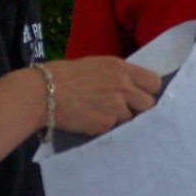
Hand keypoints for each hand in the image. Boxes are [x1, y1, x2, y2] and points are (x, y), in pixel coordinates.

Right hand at [45, 57, 161, 134]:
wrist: (42, 92)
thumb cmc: (63, 76)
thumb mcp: (96, 65)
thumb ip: (117, 75)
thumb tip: (132, 87)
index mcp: (121, 68)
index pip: (154, 82)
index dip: (147, 91)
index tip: (139, 95)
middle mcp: (123, 86)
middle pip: (149, 104)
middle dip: (138, 108)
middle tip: (122, 109)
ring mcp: (116, 106)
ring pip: (132, 120)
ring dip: (120, 120)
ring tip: (99, 114)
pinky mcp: (106, 124)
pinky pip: (114, 129)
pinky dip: (104, 128)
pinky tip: (89, 120)